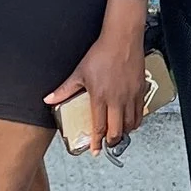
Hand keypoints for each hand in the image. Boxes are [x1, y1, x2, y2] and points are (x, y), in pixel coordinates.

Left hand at [48, 3, 149, 151]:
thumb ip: (64, 90)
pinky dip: (135, 121)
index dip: (97, 142)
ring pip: (131, 124)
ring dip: (124, 132)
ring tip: (118, 133)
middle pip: (117, 131)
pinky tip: (130, 120)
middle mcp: (117, 100)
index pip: (99, 127)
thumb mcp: (79, 72)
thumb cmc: (101, 53)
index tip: (96, 150)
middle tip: (107, 144)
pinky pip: (140, 112)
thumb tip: (49, 99)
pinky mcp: (141, 90)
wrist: (122, 39)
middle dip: (111, 141)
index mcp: (100, 97)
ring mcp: (131, 96)